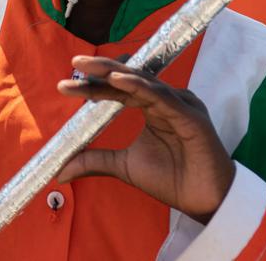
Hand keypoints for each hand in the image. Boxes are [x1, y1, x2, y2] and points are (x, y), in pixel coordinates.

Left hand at [57, 56, 234, 223]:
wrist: (205, 200)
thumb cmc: (173, 179)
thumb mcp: (125, 167)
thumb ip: (96, 161)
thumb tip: (61, 170)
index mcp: (152, 105)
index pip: (118, 89)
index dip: (93, 85)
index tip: (65, 86)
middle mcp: (165, 99)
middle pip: (129, 77)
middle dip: (100, 70)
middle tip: (74, 63)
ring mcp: (179, 103)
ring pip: (142, 81)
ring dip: (113, 74)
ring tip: (87, 69)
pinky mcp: (190, 115)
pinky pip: (161, 96)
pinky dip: (139, 86)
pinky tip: (118, 80)